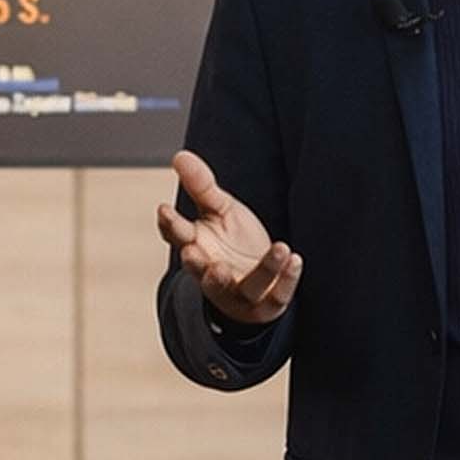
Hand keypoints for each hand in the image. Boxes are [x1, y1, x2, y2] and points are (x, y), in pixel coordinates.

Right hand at [154, 149, 300, 325]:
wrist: (259, 280)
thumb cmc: (233, 241)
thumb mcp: (220, 210)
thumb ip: (201, 187)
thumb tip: (179, 155)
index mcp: (196, 247)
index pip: (177, 237)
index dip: (170, 225)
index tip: (165, 210)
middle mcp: (212, 274)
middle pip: (201, 271)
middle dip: (197, 263)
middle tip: (192, 251)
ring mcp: (239, 293)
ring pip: (244, 287)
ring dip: (262, 270)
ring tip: (279, 247)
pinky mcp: (266, 304)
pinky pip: (276, 295)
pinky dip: (286, 278)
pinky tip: (295, 258)